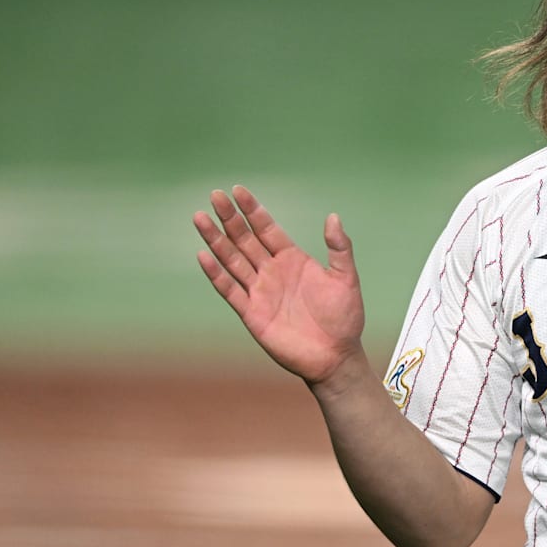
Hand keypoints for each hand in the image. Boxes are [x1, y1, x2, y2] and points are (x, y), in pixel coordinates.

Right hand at [194, 186, 364, 384]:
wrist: (335, 355)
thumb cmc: (344, 317)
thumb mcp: (346, 278)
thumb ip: (340, 248)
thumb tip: (333, 216)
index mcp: (293, 259)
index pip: (267, 229)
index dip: (253, 210)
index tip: (237, 190)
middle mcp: (273, 271)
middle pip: (245, 239)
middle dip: (230, 218)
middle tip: (215, 195)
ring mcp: (260, 291)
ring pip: (232, 260)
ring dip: (216, 240)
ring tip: (200, 218)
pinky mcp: (252, 313)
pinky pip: (230, 290)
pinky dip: (216, 274)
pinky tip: (204, 256)